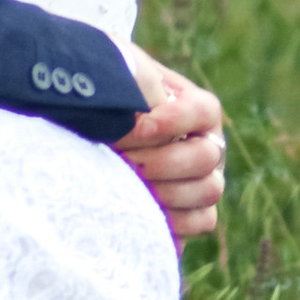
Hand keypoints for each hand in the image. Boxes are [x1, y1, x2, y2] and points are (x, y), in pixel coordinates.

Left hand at [115, 46, 226, 243]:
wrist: (91, 135)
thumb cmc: (106, 102)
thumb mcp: (118, 79)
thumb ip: (134, 83)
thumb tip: (143, 107)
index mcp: (196, 109)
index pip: (204, 111)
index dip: (175, 121)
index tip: (139, 126)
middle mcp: (208, 145)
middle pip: (206, 157)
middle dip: (161, 161)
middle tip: (122, 160)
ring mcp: (205, 179)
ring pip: (208, 190)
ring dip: (164, 190)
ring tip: (125, 184)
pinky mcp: (194, 211)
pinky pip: (201, 220)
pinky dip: (173, 218)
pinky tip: (139, 210)